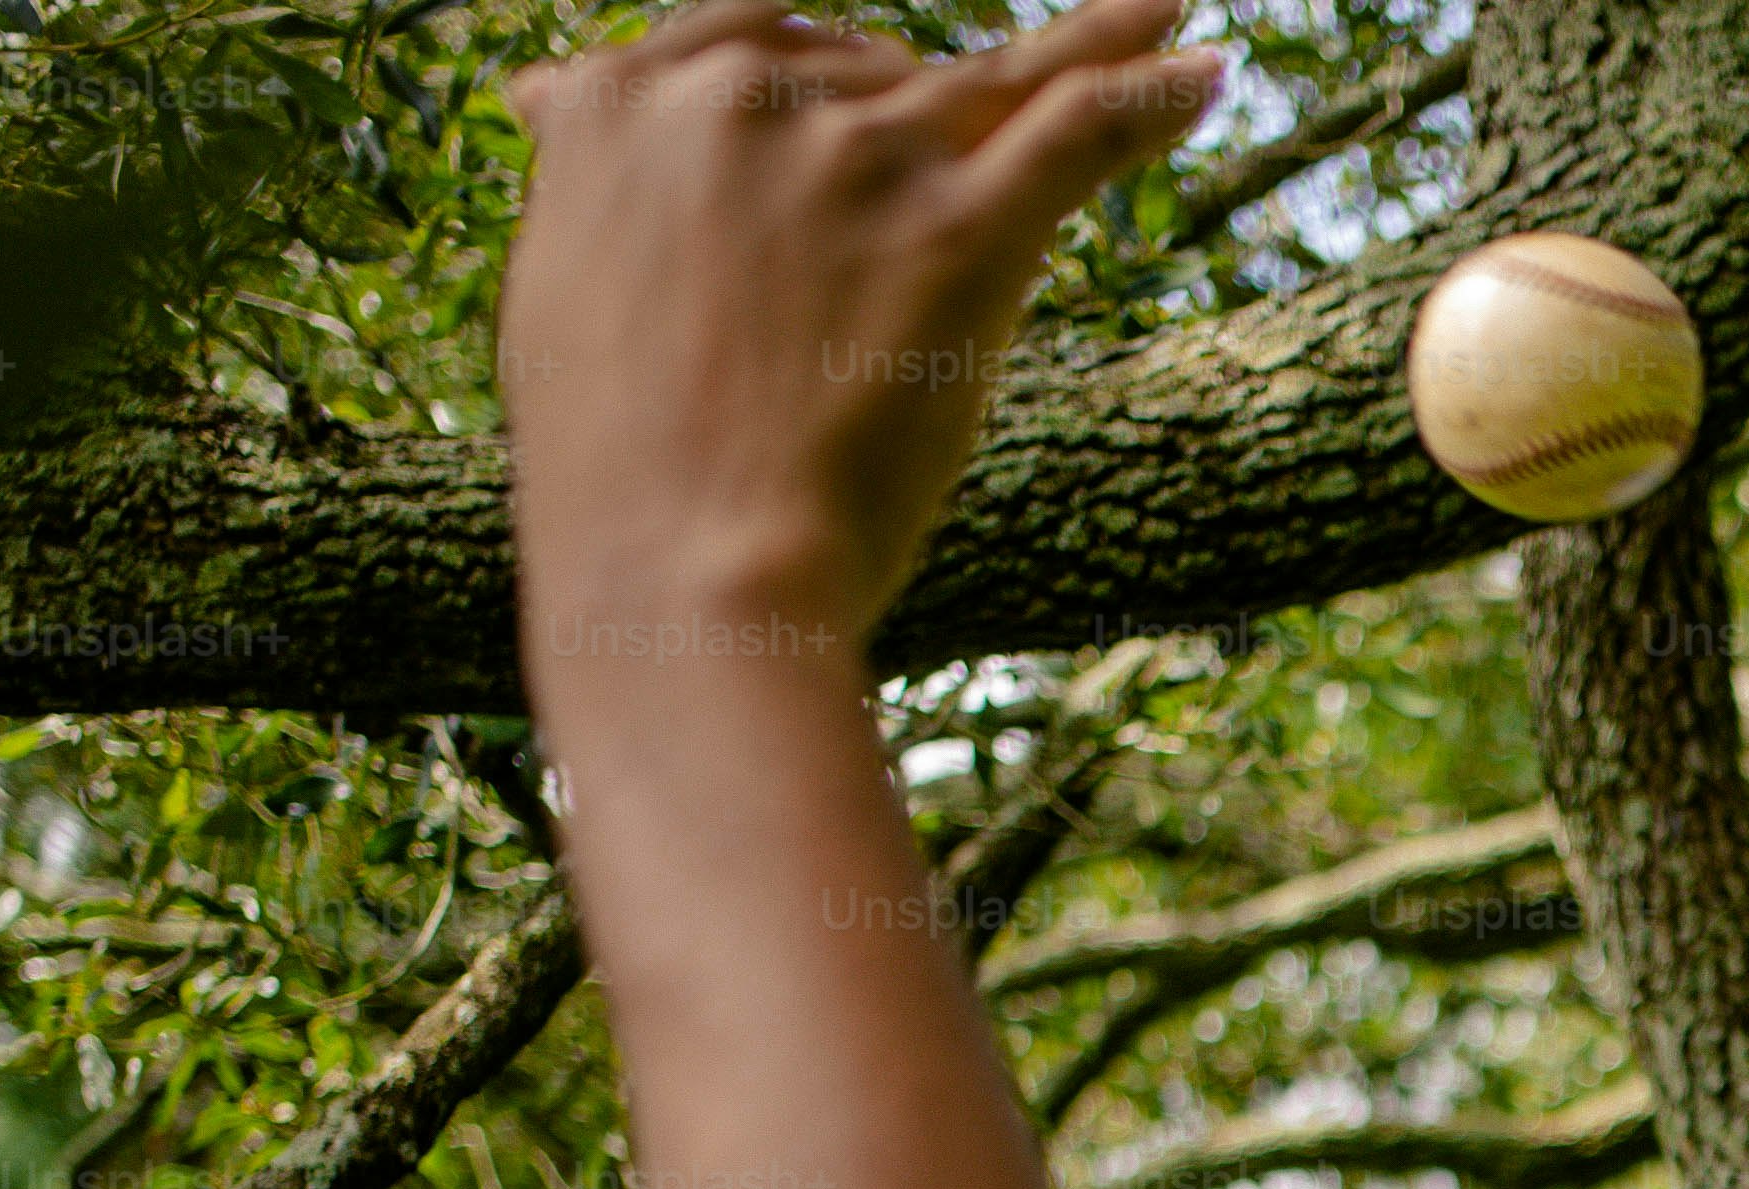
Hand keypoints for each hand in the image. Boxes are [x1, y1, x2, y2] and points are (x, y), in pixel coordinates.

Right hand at [496, 0, 1225, 654]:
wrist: (682, 572)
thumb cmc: (614, 474)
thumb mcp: (559, 289)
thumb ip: (591, 175)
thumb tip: (543, 89)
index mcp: (624, 105)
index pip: (742, 39)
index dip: (810, 67)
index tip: (854, 77)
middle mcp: (738, 103)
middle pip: (867, 71)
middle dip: (915, 117)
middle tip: (954, 183)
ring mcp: (857, 159)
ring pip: (997, 72)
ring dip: (1098, 37)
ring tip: (1167, 9)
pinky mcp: (961, 230)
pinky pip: (1080, 125)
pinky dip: (1149, 87)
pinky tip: (1205, 68)